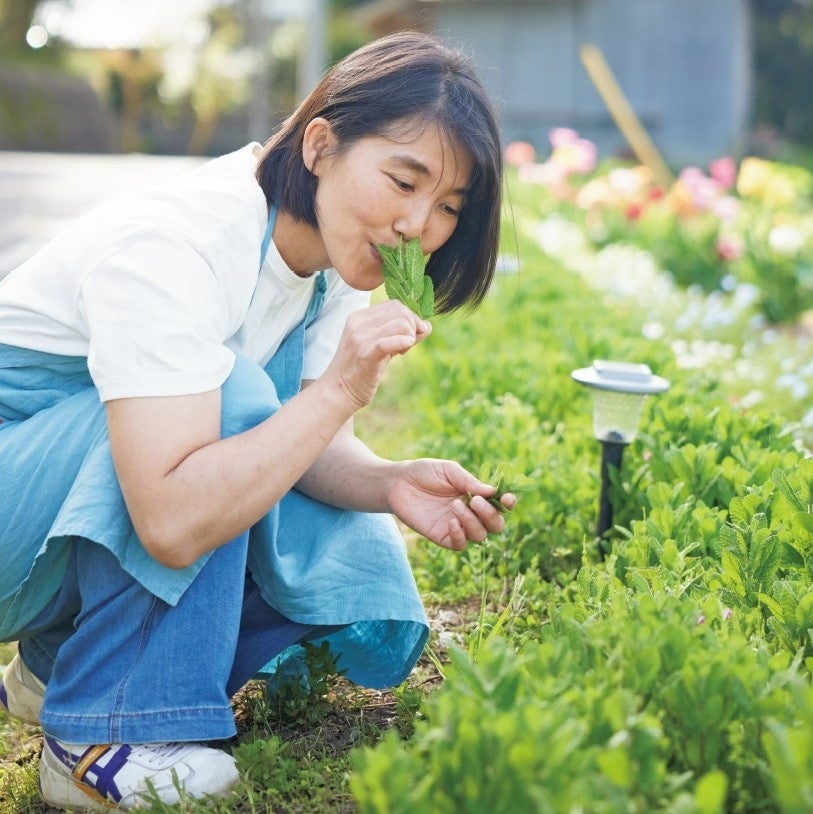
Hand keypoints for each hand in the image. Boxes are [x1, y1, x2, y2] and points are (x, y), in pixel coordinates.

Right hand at [323, 300, 430, 410]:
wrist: (338, 392)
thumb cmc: (361, 370)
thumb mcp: (380, 346)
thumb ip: (400, 334)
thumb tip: (427, 326)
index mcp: (359, 317)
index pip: (395, 305)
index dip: (409, 320)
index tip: (406, 339)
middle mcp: (358, 322)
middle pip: (400, 310)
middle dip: (413, 327)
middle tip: (406, 347)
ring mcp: (360, 336)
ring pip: (401, 323)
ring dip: (410, 338)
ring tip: (401, 352)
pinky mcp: (366, 353)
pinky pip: (394, 340)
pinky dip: (405, 344)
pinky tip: (401, 353)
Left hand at [387, 459, 516, 549]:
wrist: (398, 482)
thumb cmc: (425, 472)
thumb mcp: (449, 470)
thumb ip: (469, 481)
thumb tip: (492, 492)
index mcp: (476, 495)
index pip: (500, 505)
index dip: (508, 504)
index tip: (507, 498)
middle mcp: (471, 513)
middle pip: (495, 525)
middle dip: (490, 515)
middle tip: (475, 501)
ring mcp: (457, 526)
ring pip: (480, 536)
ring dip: (472, 522)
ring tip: (455, 505)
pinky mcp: (442, 536)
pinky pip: (460, 545)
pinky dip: (460, 535)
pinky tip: (451, 522)